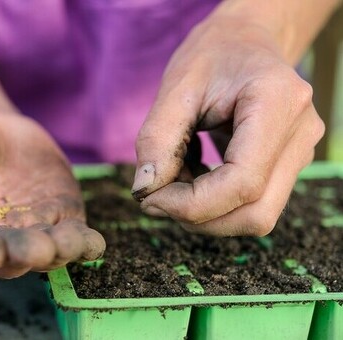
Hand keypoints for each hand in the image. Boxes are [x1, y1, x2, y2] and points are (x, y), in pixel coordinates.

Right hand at [0, 110, 104, 277]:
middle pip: (9, 259)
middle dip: (23, 253)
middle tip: (34, 247)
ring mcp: (30, 230)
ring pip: (45, 252)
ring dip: (57, 251)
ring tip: (66, 243)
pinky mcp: (58, 216)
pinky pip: (73, 235)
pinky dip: (83, 243)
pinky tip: (93, 244)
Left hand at [131, 15, 323, 235]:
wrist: (244, 42)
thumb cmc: (212, 56)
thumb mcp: (176, 87)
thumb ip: (156, 139)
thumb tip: (144, 190)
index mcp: (278, 103)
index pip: (242, 183)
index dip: (191, 204)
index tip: (150, 197)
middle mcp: (300, 134)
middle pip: (255, 213)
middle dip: (197, 216)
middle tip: (157, 196)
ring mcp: (300, 153)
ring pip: (257, 217)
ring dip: (205, 213)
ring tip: (175, 180)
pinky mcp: (288, 165)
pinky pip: (253, 205)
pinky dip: (214, 204)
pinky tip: (194, 177)